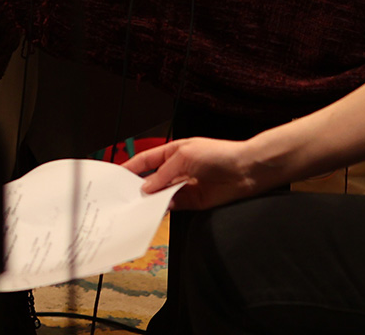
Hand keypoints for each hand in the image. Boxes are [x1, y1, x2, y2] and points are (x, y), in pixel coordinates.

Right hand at [121, 135, 282, 210]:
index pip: (147, 160)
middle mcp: (177, 169)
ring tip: (138, 207)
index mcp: (173, 152)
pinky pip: (174, 206)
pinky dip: (165, 209)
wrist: (246, 170)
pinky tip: (157, 212)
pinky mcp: (193, 201)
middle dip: (139, 187)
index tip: (117, 176)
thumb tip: (146, 187)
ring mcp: (185, 186)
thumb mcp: (185, 156)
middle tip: (125, 196)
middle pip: (152, 179)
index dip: (132, 167)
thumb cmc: (219, 154)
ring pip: (162, 195)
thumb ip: (164, 173)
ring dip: (152, 200)